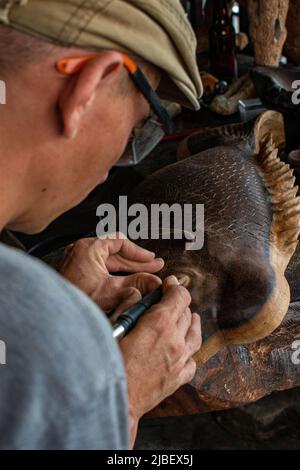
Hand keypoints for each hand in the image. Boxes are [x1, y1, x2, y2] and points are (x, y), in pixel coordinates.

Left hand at [60, 234, 163, 311]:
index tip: (150, 259)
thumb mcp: (111, 292)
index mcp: (88, 248)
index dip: (138, 252)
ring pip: (108, 261)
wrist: (53, 316)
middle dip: (135, 261)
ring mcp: (77, 261)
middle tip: (154, 267)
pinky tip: (125, 282)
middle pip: (115, 252)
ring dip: (126, 269)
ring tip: (144, 275)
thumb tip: (153, 282)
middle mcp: (81, 250)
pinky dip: (114, 274)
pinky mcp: (75, 273)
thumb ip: (135, 284)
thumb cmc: (74, 301)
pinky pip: (99, 268)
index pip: (120, 242)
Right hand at [119, 275, 201, 446]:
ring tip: (191, 318)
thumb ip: (127, 308)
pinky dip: (191, 351)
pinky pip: (193, 361)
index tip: (170, 284)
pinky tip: (186, 349)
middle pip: (187, 314)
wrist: (116, 400)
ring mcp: (179, 360)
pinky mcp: (178, 378)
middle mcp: (175, 340)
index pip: (179, 297)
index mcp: (159, 324)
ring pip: (196, 336)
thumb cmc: (110, 364)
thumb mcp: (114, 329)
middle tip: (172, 299)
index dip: (175, 287)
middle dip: (179, 303)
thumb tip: (135, 294)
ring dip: (192, 323)